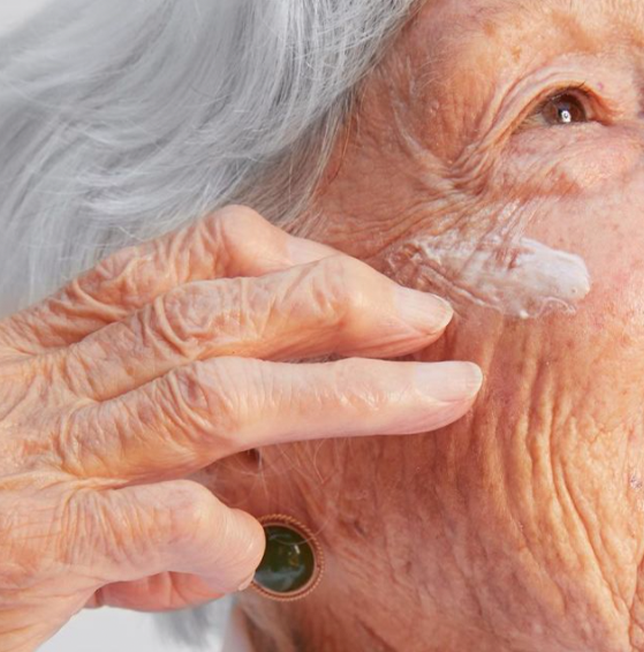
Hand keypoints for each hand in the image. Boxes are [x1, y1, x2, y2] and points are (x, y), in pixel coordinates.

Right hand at [0, 206, 481, 651]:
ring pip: (212, 397)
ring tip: (435, 392)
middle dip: (337, 305)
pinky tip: (251, 552)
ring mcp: (37, 465)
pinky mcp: (26, 550)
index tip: (360, 281)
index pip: (173, 268)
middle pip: (215, 316)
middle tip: (431, 317)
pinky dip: (221, 533)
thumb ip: (130, 454)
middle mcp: (43, 391)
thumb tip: (237, 508)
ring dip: (340, 391)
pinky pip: (153, 524)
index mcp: (43, 355)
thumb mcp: (28, 448)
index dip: (279, 258)